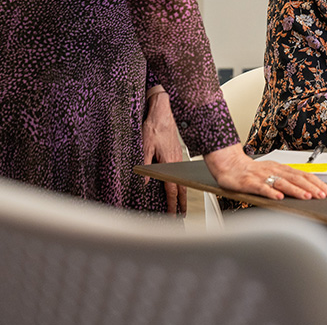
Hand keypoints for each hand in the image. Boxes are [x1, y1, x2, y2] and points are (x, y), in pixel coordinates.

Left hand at [142, 86, 186, 215]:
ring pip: (182, 179)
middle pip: (181, 188)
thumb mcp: (144, 147)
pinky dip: (180, 181)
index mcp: (169, 163)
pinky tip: (177, 183)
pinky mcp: (177, 152)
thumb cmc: (154, 127)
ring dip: (182, 193)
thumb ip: (145, 165)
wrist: (163, 111)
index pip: (171, 189)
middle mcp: (176, 162)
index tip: (172, 214)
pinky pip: (180, 171)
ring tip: (181, 204)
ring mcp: (178, 157)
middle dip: (181, 203)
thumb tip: (145, 181)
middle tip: (181, 215)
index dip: (171, 204)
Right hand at [203, 144, 326, 200]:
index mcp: (282, 168)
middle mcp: (275, 170)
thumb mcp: (273, 172)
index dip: (317, 183)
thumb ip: (287, 180)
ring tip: (307, 197)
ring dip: (296, 190)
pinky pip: (261, 187)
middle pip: (296, 178)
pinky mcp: (250, 182)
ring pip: (282, 182)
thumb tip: (307, 189)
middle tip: (323, 196)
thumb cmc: (252, 171)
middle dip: (312, 187)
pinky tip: (279, 197)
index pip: (304, 175)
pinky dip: (271, 192)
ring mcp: (262, 176)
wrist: (230, 164)